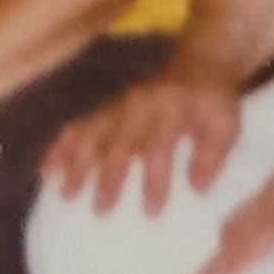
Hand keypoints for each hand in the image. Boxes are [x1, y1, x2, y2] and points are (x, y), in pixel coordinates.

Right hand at [41, 61, 241, 216]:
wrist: (198, 62)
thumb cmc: (213, 101)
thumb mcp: (227, 122)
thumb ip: (213, 153)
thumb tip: (197, 187)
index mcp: (170, 109)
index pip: (158, 147)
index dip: (155, 179)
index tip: (152, 211)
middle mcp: (138, 105)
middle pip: (118, 143)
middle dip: (108, 177)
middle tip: (100, 210)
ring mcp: (117, 105)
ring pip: (90, 133)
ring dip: (76, 163)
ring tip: (65, 193)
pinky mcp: (106, 108)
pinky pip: (78, 125)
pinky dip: (60, 147)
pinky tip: (46, 169)